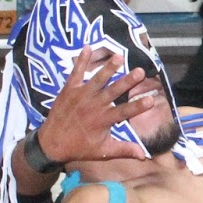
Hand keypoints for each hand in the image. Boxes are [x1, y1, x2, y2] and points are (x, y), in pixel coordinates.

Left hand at [34, 45, 156, 164]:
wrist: (51, 143)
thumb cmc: (79, 148)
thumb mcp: (103, 152)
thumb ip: (124, 150)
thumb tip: (144, 155)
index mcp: (103, 121)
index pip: (124, 112)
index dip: (138, 106)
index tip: (151, 99)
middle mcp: (93, 106)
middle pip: (113, 92)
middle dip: (127, 81)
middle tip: (140, 71)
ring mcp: (81, 96)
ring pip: (97, 79)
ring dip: (109, 67)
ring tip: (120, 56)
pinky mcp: (69, 90)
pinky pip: (76, 72)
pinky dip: (81, 60)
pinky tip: (88, 47)